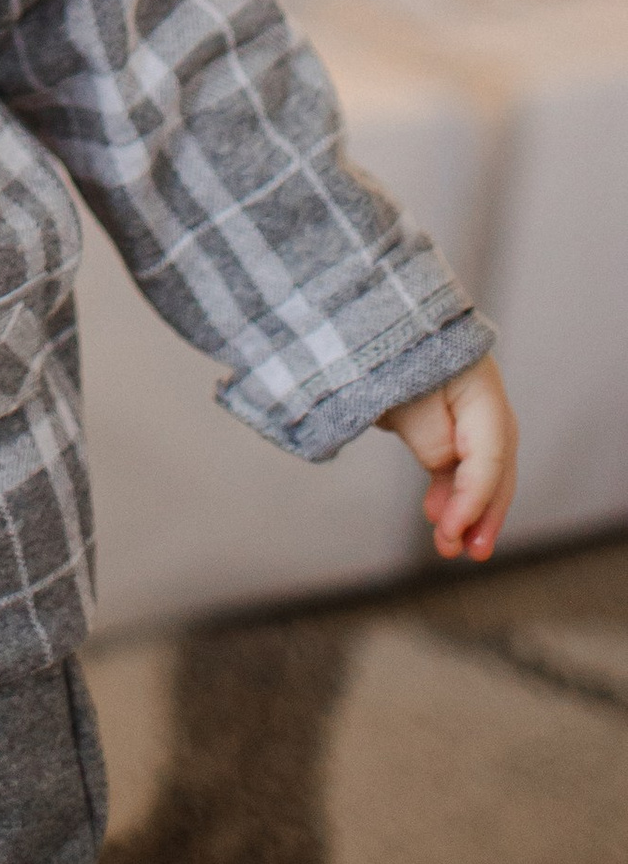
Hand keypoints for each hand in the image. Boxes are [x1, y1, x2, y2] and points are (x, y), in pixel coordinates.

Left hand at [378, 356, 517, 563]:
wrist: (368, 311)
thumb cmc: (388, 346)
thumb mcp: (405, 392)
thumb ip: (432, 436)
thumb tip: (447, 469)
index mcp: (481, 388)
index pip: (488, 455)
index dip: (473, 499)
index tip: (450, 530)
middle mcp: (484, 400)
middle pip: (495, 466)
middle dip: (482, 513)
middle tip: (468, 552)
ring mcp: (467, 408)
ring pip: (479, 468)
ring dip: (468, 507)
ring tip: (451, 545)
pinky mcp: (445, 417)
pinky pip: (458, 460)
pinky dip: (451, 488)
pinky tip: (437, 515)